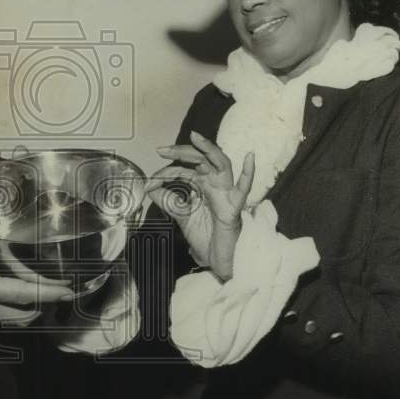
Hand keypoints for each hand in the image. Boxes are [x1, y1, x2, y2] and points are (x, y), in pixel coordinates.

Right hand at [0, 212, 73, 329]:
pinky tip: (6, 302)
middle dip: (42, 305)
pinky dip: (8, 314)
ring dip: (26, 312)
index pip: (27, 295)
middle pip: (24, 315)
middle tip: (55, 293)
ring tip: (36, 298)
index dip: (50, 292)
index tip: (68, 291)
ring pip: (10, 322)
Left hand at [146, 131, 254, 279]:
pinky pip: (243, 188)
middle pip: (200, 160)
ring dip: (209, 150)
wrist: (216, 260)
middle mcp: (214, 184)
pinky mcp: (234, 206)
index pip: (184, 170)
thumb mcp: (180, 215)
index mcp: (202, 185)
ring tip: (196, 138)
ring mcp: (226, 193)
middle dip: (181, 152)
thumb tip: (151, 188)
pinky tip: (249, 157)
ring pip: (221, 164)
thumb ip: (167, 201)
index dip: (165, 173)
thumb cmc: (204, 237)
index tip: (149, 182)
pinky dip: (248, 173)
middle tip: (162, 150)